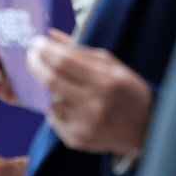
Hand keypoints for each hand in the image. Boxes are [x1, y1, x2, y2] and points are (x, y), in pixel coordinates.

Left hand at [27, 29, 152, 155]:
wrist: (144, 130)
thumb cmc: (127, 92)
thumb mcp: (112, 66)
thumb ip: (80, 51)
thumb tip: (50, 35)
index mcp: (106, 82)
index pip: (63, 61)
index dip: (44, 50)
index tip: (35, 42)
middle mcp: (94, 105)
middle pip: (51, 79)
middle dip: (35, 63)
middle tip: (30, 55)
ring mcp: (83, 125)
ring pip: (50, 98)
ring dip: (45, 85)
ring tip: (50, 77)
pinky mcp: (75, 139)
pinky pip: (53, 116)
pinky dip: (54, 105)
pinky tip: (64, 101)